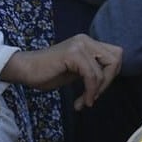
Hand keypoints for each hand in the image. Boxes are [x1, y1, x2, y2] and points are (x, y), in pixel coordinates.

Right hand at [0, 33, 121, 109]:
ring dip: (96, 91)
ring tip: (84, 101)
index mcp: (87, 42)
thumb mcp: (76, 70)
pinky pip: (92, 76)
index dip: (111, 74)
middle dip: (108, 81)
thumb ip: (93, 69)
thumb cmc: (48, 72)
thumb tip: (111, 78)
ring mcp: (79, 45)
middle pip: (116, 59)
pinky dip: (89, 91)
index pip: (115, 54)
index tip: (97, 89)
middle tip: (93, 95)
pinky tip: (81, 101)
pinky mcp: (72, 54)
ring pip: (104, 71)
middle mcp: (85, 40)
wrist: (25, 70)